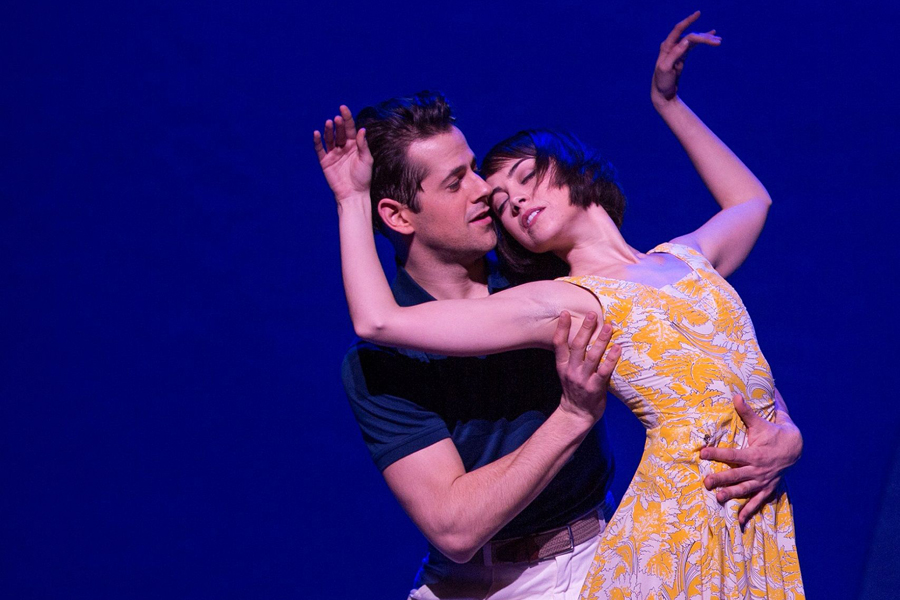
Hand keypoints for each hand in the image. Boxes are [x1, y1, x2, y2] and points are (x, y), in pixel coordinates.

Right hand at [313, 105, 372, 203]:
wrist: (353, 194)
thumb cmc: (363, 178)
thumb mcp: (366, 160)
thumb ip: (363, 145)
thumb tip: (362, 129)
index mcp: (355, 145)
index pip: (350, 128)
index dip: (347, 118)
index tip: (343, 108)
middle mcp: (343, 147)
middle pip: (339, 132)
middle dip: (338, 124)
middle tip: (337, 119)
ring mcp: (334, 154)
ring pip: (329, 138)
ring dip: (329, 130)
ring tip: (329, 123)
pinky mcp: (325, 161)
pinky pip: (320, 149)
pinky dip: (317, 141)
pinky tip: (316, 133)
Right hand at [553, 311, 620, 425]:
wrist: (576, 414)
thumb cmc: (574, 389)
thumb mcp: (567, 372)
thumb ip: (572, 356)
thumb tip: (583, 334)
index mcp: (562, 365)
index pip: (559, 344)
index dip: (562, 328)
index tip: (565, 313)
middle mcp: (571, 371)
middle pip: (577, 346)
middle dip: (585, 329)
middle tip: (592, 314)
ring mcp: (583, 379)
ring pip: (592, 356)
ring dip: (601, 340)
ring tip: (609, 326)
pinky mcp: (595, 387)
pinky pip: (604, 370)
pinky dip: (611, 358)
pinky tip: (617, 347)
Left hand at [652, 12, 720, 106]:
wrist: (662, 93)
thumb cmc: (662, 81)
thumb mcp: (666, 69)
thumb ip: (675, 54)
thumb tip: (686, 40)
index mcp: (666, 47)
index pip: (678, 30)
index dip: (688, 21)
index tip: (698, 14)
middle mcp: (671, 45)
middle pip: (690, 36)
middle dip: (703, 37)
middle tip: (717, 42)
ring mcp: (677, 49)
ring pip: (693, 40)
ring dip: (705, 39)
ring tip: (718, 41)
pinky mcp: (682, 55)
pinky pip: (693, 44)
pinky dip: (702, 41)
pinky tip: (712, 37)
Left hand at [700, 393, 802, 525]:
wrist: (796, 447)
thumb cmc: (774, 432)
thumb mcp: (761, 423)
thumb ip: (746, 411)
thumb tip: (735, 395)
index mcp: (755, 453)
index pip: (732, 454)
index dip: (717, 453)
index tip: (701, 453)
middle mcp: (758, 469)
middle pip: (736, 475)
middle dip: (721, 479)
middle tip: (705, 482)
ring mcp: (763, 481)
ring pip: (745, 490)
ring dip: (732, 495)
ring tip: (718, 499)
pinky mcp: (767, 488)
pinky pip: (758, 502)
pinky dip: (749, 511)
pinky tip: (738, 520)